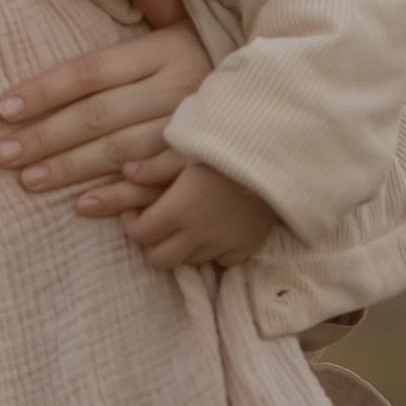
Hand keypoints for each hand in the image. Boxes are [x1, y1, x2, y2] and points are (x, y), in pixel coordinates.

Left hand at [0, 0, 212, 216]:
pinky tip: (83, 206)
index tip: (3, 108)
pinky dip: (121, 195)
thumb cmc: (215, 53)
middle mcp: (177, 89)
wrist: (285, 92)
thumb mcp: (186, 20)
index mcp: (165, 51)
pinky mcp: (207, 164)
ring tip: (28, 180)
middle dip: (46, 137)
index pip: (92, 71)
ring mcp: (194, 130)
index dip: (45, 90)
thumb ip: (152, 0)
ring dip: (72, 169)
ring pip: (122, 152)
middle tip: (1, 153)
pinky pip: (157, 183)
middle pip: (99, 115)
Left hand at [122, 159, 277, 272]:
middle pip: (160, 260)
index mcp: (180, 208)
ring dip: (181, 247)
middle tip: (154, 224)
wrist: (279, 155)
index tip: (133, 212)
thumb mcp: (187, 147)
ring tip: (186, 224)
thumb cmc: (229, 144)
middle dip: (151, 244)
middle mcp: (200, 233)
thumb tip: (126, 172)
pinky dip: (212, 251)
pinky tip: (213, 230)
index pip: (141, 235)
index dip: (131, 225)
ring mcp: (226, 244)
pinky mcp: (247, 248)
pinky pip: (221, 261)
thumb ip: (155, 165)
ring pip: (188, 261)